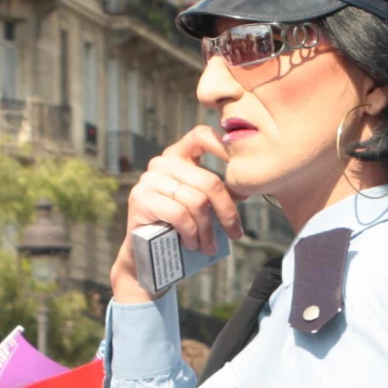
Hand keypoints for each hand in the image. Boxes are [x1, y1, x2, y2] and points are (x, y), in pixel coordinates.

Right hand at [111, 126, 241, 301]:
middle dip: (226, 211)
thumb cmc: (177, 225)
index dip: (224, 148)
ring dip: (208, 230)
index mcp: (178, 154)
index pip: (201, 135)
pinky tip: (192, 244)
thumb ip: (216, 190)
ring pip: (197, 202)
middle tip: (235, 233)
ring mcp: (150, 179)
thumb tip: (245, 190)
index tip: (243, 172)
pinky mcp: (142, 199)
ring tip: (209, 246)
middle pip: (208, 181)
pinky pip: (181, 215)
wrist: (145, 251)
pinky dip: (191, 234)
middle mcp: (162, 162)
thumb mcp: (200, 203)